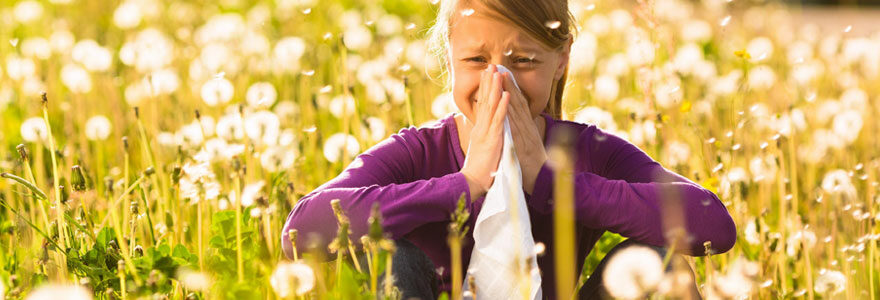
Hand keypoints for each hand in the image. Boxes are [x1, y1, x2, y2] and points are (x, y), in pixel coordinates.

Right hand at [460, 65, 510, 201]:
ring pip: (491, 106)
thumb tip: (484, 130)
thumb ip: (484, 137)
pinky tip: (506, 94)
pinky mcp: (492, 139)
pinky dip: (503, 106)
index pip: (482, 104)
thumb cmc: (479, 169)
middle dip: (488, 82)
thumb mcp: (482, 148)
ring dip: (495, 88)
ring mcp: (486, 132)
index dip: (485, 89)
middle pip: (485, 100)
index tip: (487, 74)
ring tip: (498, 73)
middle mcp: (481, 127)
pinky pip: (499, 120)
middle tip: (490, 65)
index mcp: (480, 129)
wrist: (473, 182)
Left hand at [500, 72, 547, 194]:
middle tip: (499, 66)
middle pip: (516, 101)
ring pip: (516, 110)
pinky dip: (511, 114)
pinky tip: (506, 103)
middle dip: (508, 83)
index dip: (510, 88)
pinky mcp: (522, 144)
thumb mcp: (527, 144)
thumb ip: (522, 132)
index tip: (502, 73)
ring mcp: (525, 134)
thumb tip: (517, 123)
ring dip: (509, 92)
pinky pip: (515, 127)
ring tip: (501, 76)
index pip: (517, 103)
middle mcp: (527, 127)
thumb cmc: (532, 164)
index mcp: (526, 127)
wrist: (542, 180)